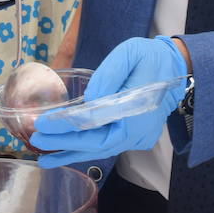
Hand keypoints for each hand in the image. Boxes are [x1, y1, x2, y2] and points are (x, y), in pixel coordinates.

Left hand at [31, 36, 188, 167]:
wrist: (176, 67)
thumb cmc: (151, 57)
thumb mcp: (129, 53)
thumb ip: (109, 74)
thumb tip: (88, 99)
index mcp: (138, 109)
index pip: (97, 121)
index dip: (68, 125)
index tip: (43, 123)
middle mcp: (138, 131)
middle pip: (98, 144)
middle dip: (65, 144)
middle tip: (37, 140)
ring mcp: (138, 137)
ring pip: (101, 150)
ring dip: (72, 153)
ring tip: (44, 159)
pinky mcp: (133, 137)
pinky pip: (105, 146)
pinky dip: (84, 149)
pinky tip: (65, 153)